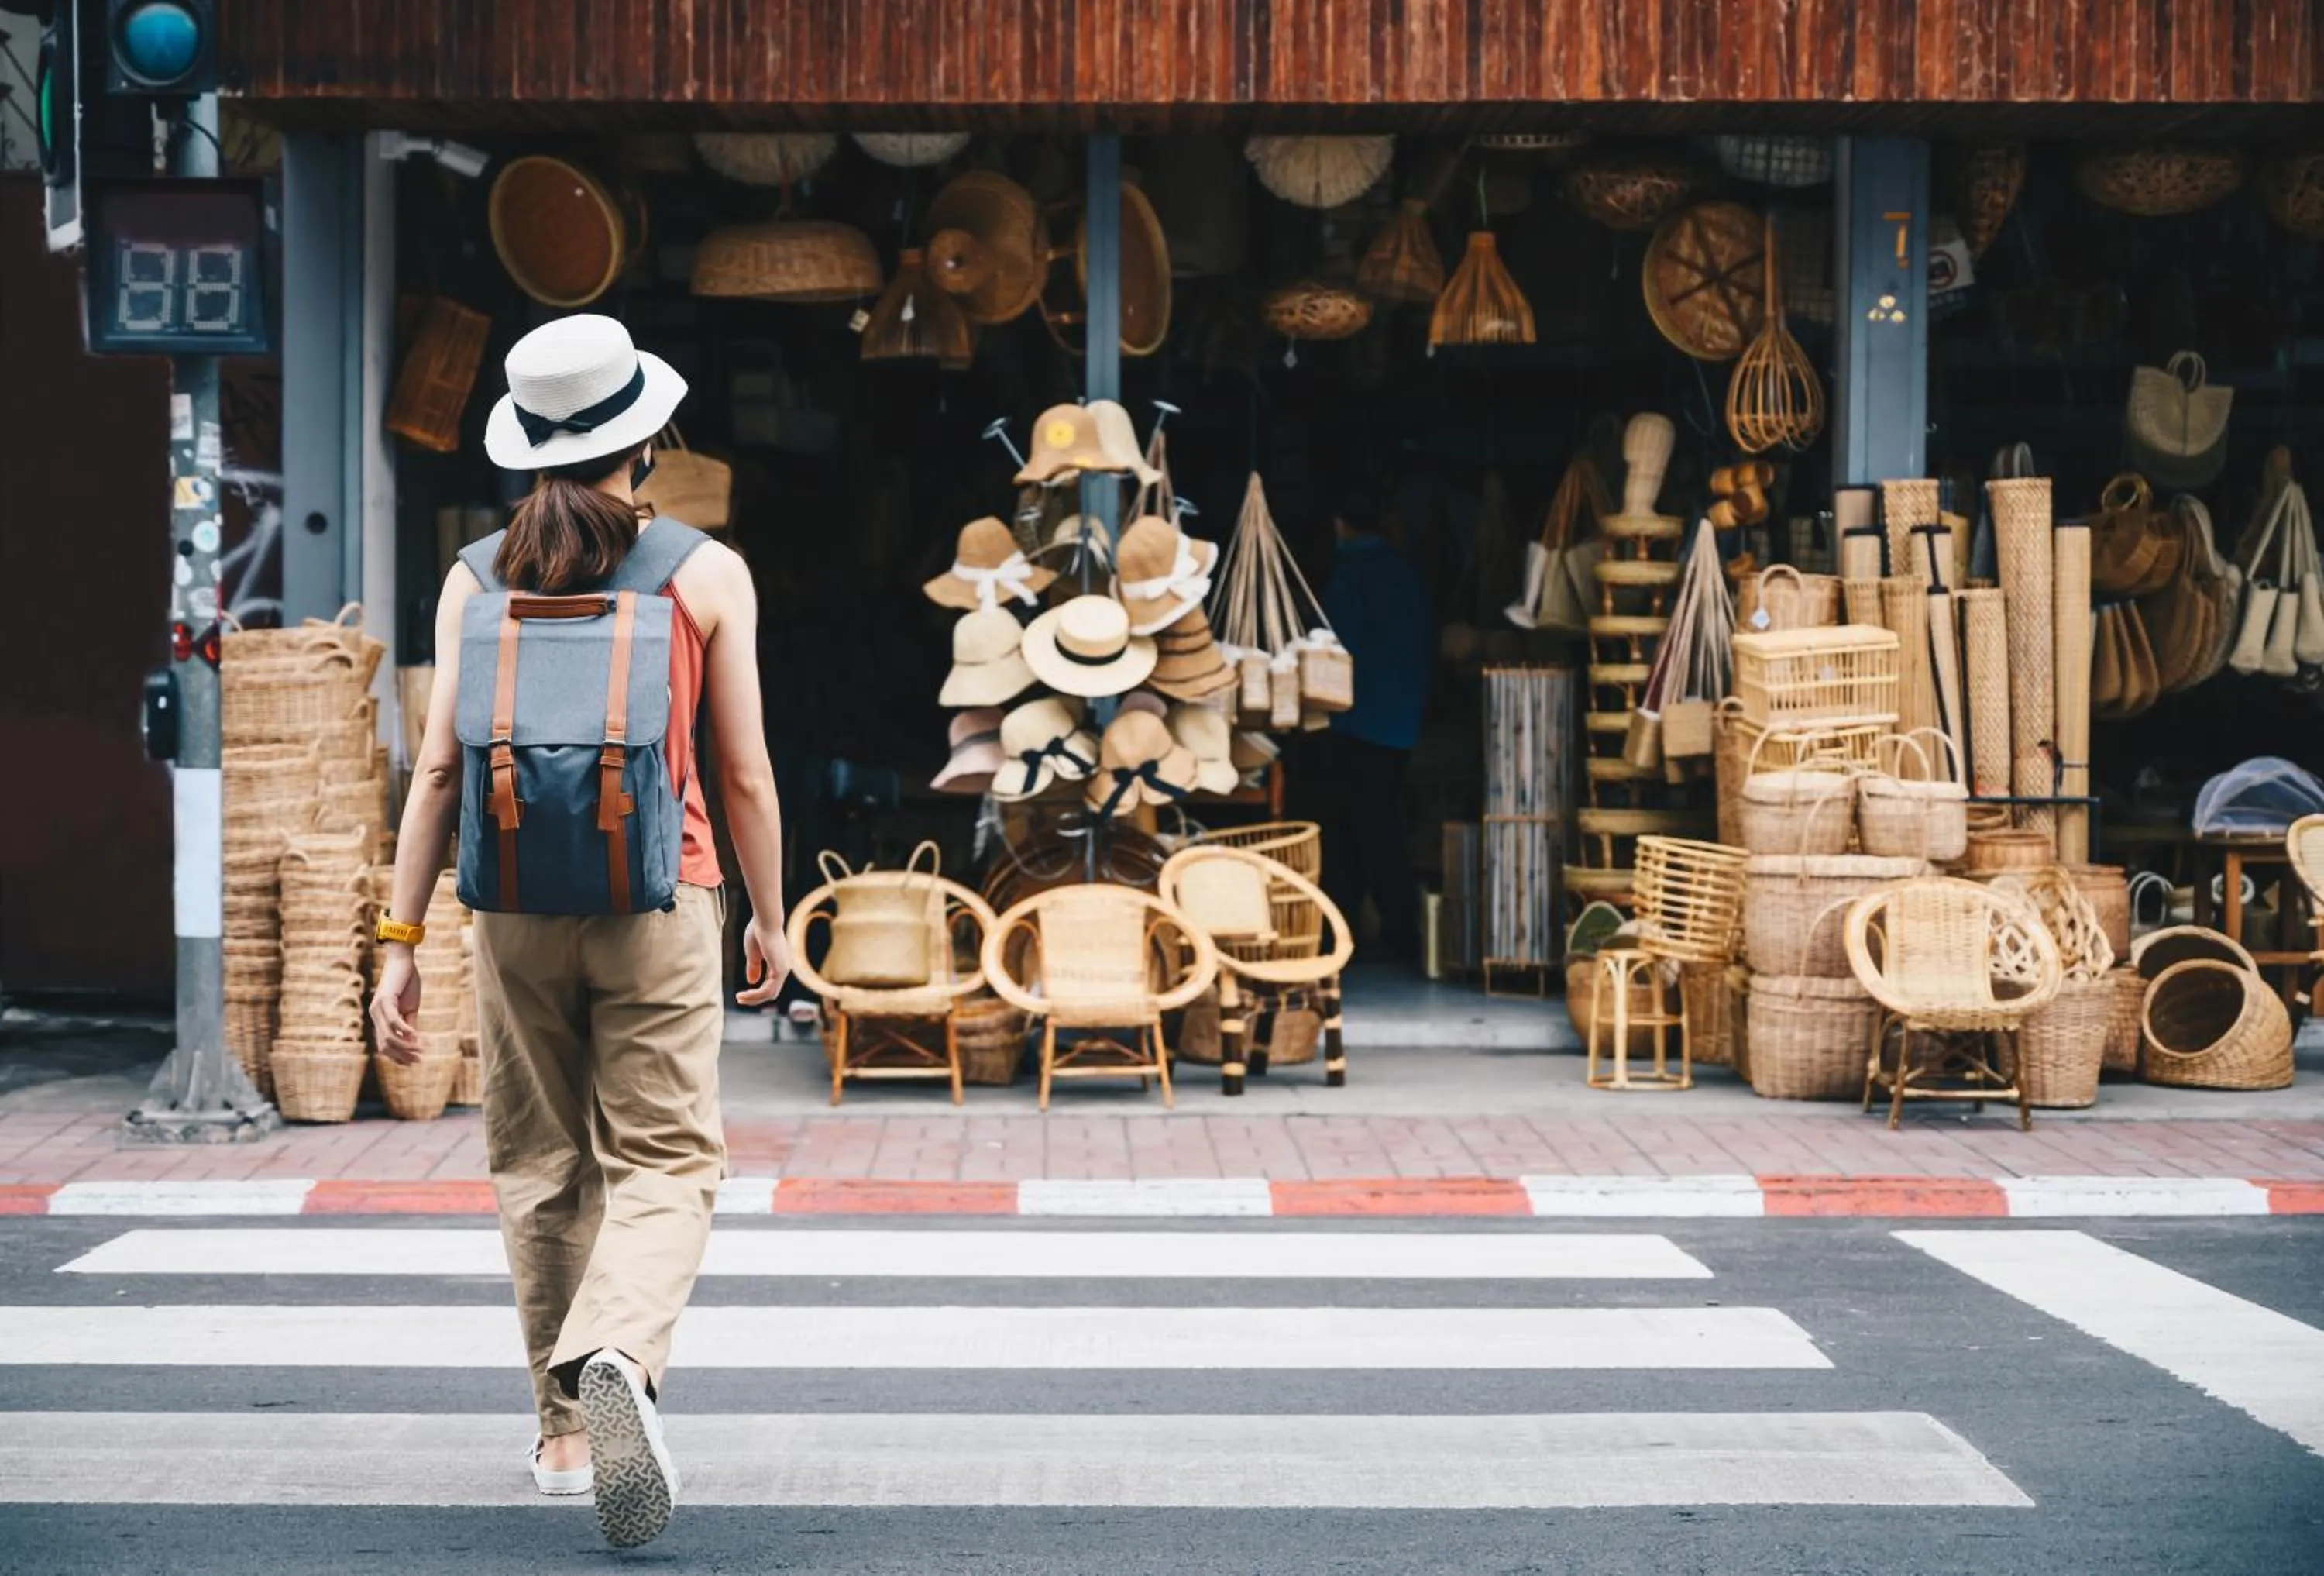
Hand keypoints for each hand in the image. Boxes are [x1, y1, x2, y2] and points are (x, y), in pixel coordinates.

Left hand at [369, 946, 425, 1064]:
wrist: (403, 961)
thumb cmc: (407, 983)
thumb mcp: (410, 1009)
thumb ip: (409, 1026)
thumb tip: (412, 1043)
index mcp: (379, 1019)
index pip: (384, 1046)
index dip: (397, 1057)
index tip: (413, 1062)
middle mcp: (375, 1016)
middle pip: (385, 1046)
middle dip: (402, 1056)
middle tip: (418, 1059)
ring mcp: (377, 1009)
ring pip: (389, 1037)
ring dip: (405, 1046)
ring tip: (420, 1049)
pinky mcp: (384, 1000)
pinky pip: (394, 1021)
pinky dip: (405, 1030)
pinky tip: (416, 1036)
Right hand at [737, 915, 792, 1006]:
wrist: (764, 921)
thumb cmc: (758, 932)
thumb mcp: (753, 954)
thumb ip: (754, 967)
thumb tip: (752, 982)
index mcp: (779, 964)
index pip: (770, 985)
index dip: (756, 992)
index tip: (741, 994)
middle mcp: (784, 968)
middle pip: (771, 992)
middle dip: (754, 998)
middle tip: (739, 999)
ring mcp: (784, 969)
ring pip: (770, 993)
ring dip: (753, 998)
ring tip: (739, 998)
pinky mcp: (780, 970)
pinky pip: (768, 989)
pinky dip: (756, 994)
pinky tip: (744, 994)